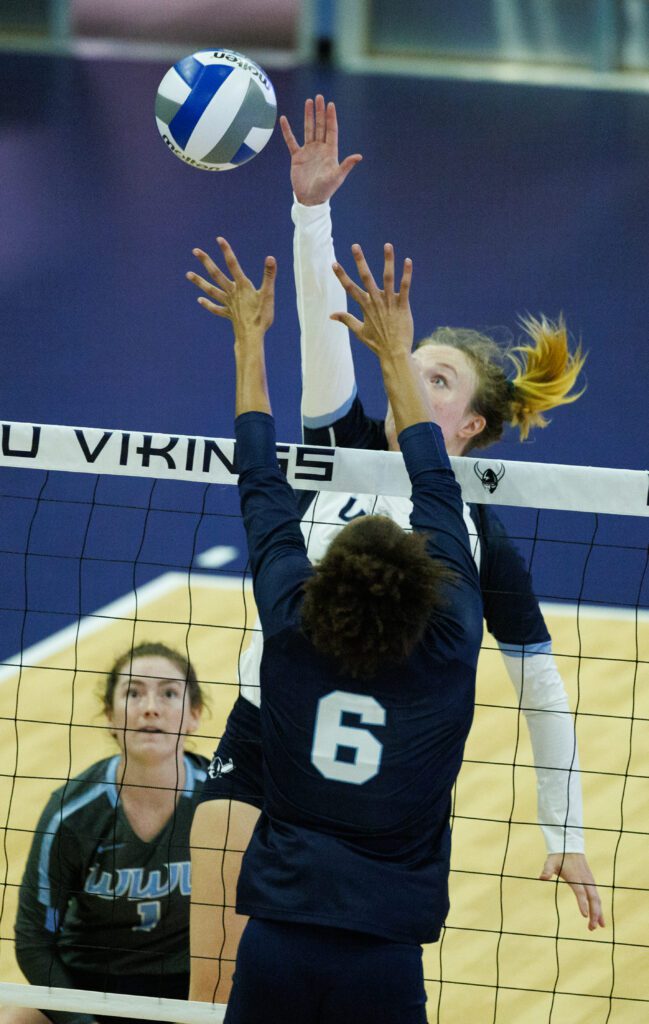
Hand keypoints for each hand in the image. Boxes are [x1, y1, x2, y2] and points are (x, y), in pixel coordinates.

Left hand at [186, 237, 275, 340]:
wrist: (252, 337)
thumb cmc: (262, 317)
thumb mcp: (268, 295)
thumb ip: (269, 275)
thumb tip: (270, 258)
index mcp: (242, 286)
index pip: (233, 264)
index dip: (226, 251)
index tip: (219, 239)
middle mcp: (232, 293)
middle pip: (216, 274)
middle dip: (206, 262)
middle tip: (195, 251)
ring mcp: (228, 304)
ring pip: (211, 290)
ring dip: (199, 281)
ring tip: (188, 274)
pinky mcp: (229, 315)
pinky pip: (216, 308)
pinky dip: (208, 304)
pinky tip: (199, 300)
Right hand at [280, 94, 361, 205]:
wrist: (310, 200)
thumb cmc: (325, 190)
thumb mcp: (337, 177)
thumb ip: (346, 165)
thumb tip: (359, 156)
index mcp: (330, 152)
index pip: (331, 130)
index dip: (331, 117)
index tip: (330, 104)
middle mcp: (320, 149)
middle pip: (320, 126)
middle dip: (320, 112)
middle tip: (319, 97)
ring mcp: (308, 151)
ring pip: (308, 130)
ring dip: (308, 116)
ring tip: (308, 102)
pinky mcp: (297, 157)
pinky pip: (291, 141)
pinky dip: (287, 131)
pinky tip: (284, 119)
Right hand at [331, 243, 413, 358]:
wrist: (394, 354)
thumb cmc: (377, 344)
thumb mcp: (359, 332)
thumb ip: (346, 320)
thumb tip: (331, 315)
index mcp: (365, 307)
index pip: (350, 288)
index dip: (341, 276)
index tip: (333, 264)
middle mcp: (376, 302)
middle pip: (366, 278)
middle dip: (360, 261)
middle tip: (355, 246)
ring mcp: (389, 303)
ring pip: (387, 278)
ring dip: (387, 261)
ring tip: (387, 245)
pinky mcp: (402, 306)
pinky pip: (404, 287)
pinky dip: (406, 274)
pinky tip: (407, 261)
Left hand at [540, 852, 604, 929]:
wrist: (570, 846)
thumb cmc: (559, 856)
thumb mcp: (551, 862)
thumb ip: (547, 870)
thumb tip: (541, 877)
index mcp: (576, 877)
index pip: (580, 892)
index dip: (582, 903)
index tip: (584, 915)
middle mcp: (585, 881)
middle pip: (593, 899)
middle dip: (594, 914)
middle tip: (591, 928)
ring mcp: (590, 882)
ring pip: (597, 899)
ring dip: (598, 913)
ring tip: (598, 927)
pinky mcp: (591, 883)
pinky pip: (597, 897)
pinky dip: (599, 908)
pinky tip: (599, 918)